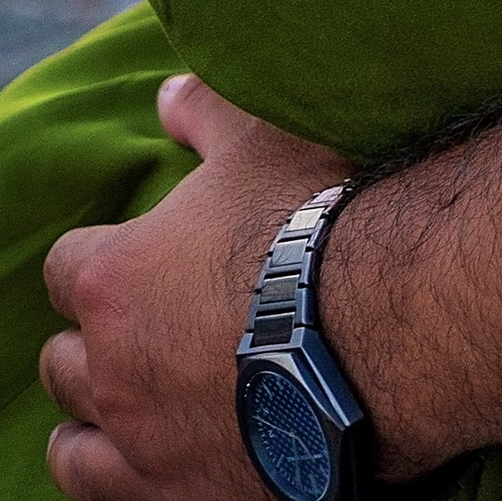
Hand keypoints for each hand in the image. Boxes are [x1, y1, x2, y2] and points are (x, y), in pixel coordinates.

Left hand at [42, 76, 347, 500]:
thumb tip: (167, 97)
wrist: (380, 322)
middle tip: (136, 330)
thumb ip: (206, 115)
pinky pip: (110, 497)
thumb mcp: (262, 140)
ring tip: (120, 406)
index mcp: (116, 276)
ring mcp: (141, 438)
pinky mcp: (180, 492)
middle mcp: (110, 364)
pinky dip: (119, 475)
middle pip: (64, 360)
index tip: (130, 258)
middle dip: (93, 343)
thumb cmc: (317, 220)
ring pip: (73, 441)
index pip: (68, 268)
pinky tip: (141, 460)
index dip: (97, 262)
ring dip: (91, 418)